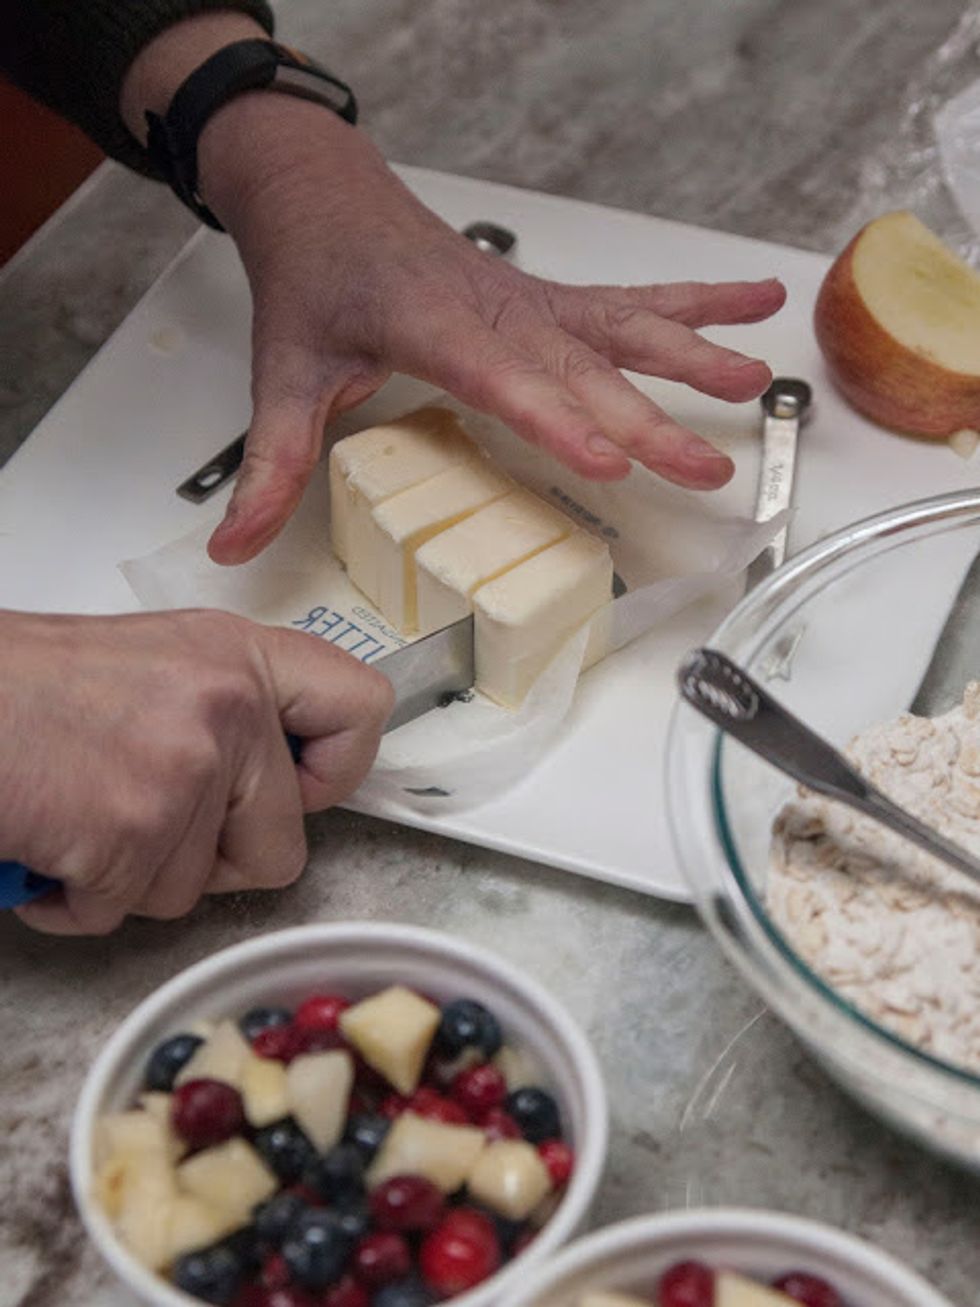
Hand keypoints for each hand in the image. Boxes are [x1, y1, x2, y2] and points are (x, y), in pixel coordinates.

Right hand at [1, 610, 391, 933]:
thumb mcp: (154, 664)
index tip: (301, 791)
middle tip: (147, 826)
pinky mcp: (134, 829)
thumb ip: (226, 711)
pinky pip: (125, 912)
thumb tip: (270, 778)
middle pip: (281, 846)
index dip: (337, 771)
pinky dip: (77, 900)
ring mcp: (186, 768)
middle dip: (210, 861)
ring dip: (131, 878)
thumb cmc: (23, 684)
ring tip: (79, 817)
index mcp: (240, 656)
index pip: (361, 709)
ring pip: (194, 891)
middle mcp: (228, 704)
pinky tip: (50, 847)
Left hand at [122, 16, 785, 565]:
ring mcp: (531, 300)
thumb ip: (269, 464)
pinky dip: (697, 304)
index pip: (502, 378)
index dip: (557, 419)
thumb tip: (234, 546)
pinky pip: (632, 302)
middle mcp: (495, 309)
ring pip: (621, 328)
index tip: (608, 460)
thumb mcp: (283, 373)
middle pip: (581, 368)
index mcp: (429, 323)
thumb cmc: (314, 281)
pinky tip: (753, 307)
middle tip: (702, 468)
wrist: (328, 199)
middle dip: (648, 420)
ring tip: (753, 385)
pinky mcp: (549, 299)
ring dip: (691, 356)